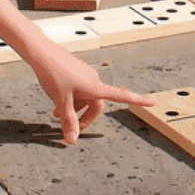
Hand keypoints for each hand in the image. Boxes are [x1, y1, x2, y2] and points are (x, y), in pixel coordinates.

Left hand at [31, 43, 154, 143]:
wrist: (41, 52)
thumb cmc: (53, 74)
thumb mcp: (61, 101)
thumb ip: (68, 121)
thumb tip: (73, 141)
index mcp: (95, 87)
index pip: (122, 96)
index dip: (138, 101)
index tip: (154, 103)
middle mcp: (93, 80)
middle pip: (97, 104)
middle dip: (85, 117)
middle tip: (70, 127)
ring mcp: (84, 75)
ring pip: (85, 97)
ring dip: (75, 108)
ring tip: (56, 115)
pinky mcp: (75, 71)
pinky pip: (78, 89)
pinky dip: (71, 98)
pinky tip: (56, 101)